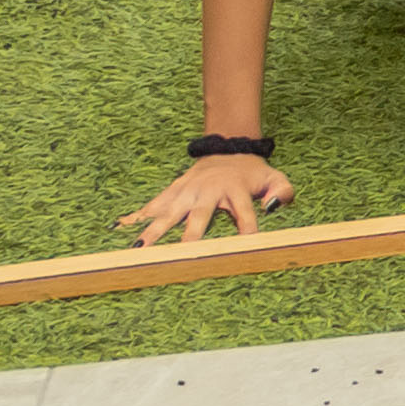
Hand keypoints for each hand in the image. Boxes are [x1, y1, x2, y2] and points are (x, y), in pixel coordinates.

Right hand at [121, 149, 292, 246]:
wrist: (228, 149)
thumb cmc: (252, 173)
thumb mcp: (275, 177)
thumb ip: (282, 191)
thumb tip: (273, 207)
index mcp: (236, 190)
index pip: (244, 213)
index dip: (246, 228)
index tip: (243, 248)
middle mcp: (209, 191)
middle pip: (199, 217)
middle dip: (191, 236)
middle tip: (182, 256)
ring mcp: (188, 191)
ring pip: (169, 212)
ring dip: (155, 231)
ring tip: (140, 250)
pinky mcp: (174, 190)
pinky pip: (154, 204)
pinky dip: (138, 216)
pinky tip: (121, 230)